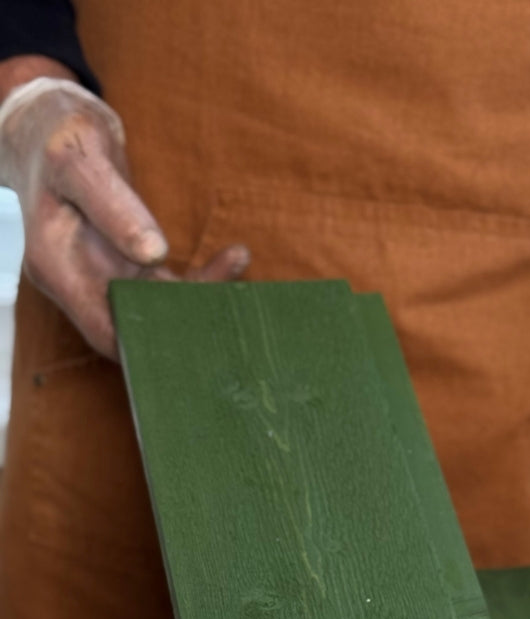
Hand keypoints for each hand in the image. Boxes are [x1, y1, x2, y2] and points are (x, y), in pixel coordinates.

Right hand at [0, 73, 248, 358]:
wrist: (50, 126)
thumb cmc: (58, 136)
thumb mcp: (78, 159)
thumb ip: (111, 205)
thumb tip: (152, 253)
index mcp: (55, 267)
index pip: (104, 331)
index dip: (149, 340)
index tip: (194, 324)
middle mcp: (80, 282)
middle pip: (137, 326)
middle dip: (185, 320)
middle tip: (229, 302)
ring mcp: (106, 276)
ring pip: (160, 308)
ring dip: (202, 294)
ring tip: (236, 260)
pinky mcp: (129, 266)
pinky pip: (170, 285)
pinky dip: (201, 277)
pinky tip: (235, 256)